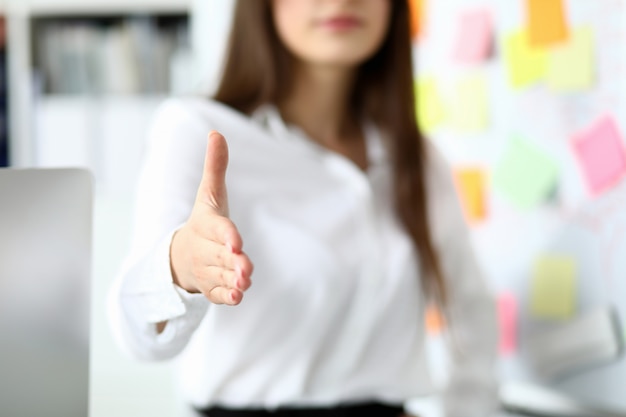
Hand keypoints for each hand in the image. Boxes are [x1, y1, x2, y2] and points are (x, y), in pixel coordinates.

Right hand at [170, 131, 252, 304]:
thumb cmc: (204, 221)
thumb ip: (215, 167)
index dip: (226, 236)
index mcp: (206, 225)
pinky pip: (217, 294)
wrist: (182, 256)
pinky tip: (238, 297)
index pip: (218, 229)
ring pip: (221, 275)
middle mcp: (205, 249)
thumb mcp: (209, 194)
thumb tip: (216, 133)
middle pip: (220, 256)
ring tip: (245, 282)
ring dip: (233, 280)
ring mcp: (207, 269)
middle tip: (246, 267)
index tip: (236, 242)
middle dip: (232, 262)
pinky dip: (226, 296)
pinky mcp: (211, 286)